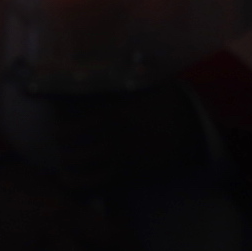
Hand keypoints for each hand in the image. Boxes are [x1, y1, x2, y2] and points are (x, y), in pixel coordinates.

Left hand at [30, 81, 207, 191]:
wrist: (196, 130)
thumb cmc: (172, 102)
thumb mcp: (146, 82)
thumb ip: (123, 77)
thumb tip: (108, 64)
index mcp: (113, 109)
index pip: (75, 113)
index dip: (61, 115)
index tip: (55, 113)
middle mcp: (111, 134)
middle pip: (71, 140)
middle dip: (61, 140)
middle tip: (58, 139)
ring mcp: (119, 156)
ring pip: (81, 165)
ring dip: (68, 166)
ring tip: (63, 167)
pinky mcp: (129, 175)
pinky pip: (99, 184)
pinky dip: (83, 186)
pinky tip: (76, 185)